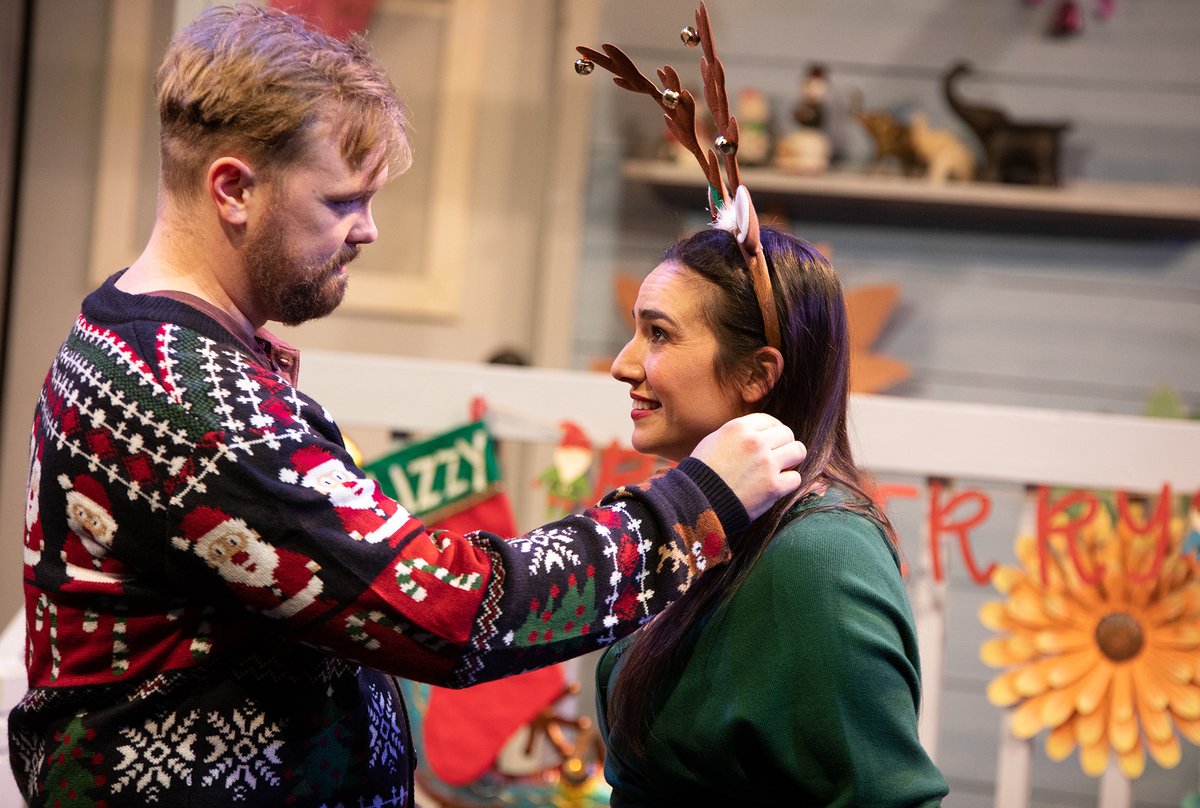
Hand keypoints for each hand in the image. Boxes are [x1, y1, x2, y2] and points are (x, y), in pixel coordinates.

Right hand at [690, 413, 805, 519]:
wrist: (697, 502)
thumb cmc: (702, 473)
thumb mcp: (714, 441)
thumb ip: (738, 434)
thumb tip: (760, 433)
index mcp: (738, 428)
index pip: (769, 420)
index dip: (772, 430)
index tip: (771, 441)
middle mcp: (755, 442)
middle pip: (787, 433)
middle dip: (783, 445)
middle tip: (776, 456)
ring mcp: (766, 464)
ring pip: (798, 451)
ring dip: (792, 459)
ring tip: (782, 467)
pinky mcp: (773, 487)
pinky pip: (795, 478)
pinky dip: (788, 482)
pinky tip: (776, 485)